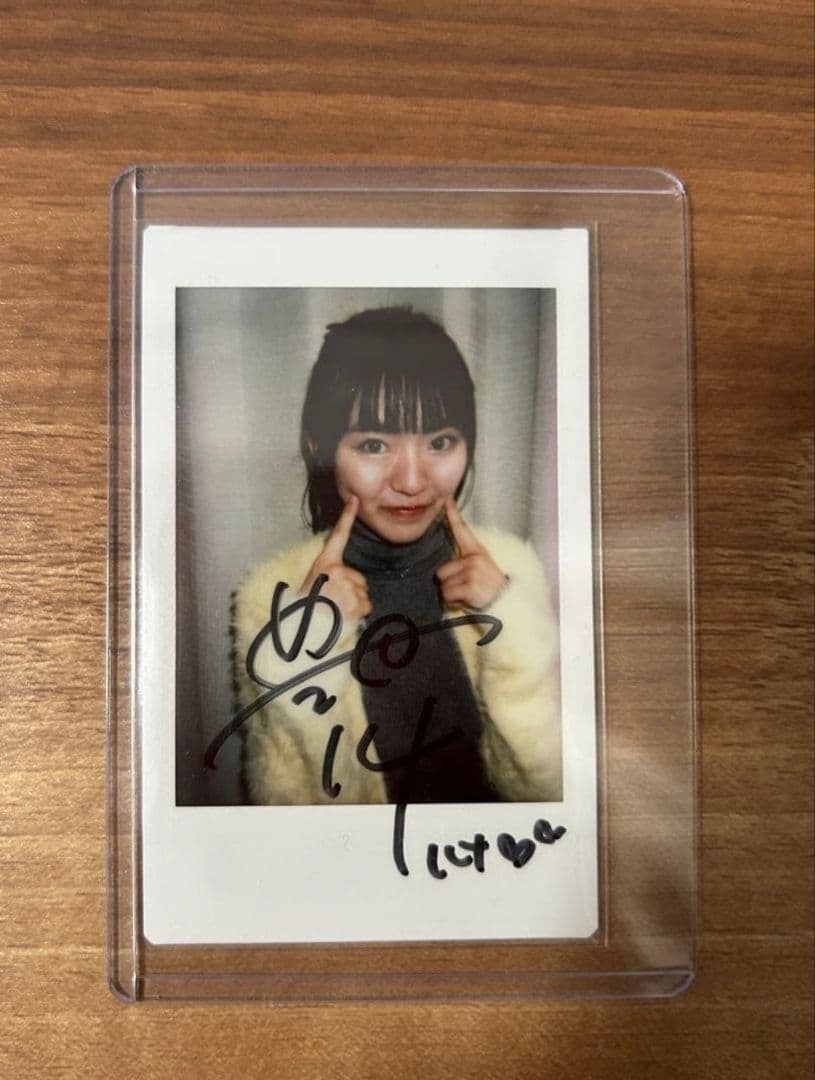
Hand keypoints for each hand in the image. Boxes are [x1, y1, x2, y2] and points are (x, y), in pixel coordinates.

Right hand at [299, 495, 371, 623]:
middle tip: (333, 602)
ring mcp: (348, 585)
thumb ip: (330, 577)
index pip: (338, 536)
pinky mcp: (357, 601)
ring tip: (336, 611)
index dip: (347, 516)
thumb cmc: (305, 609)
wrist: (303, 630)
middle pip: (359, 578)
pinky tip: (344, 617)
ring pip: (363, 593)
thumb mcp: (312, 585)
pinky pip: (367, 605)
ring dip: (354, 603)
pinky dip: (359, 612)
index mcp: (324, 563)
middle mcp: (338, 570)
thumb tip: (346, 583)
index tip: (354, 500)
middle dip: (352, 590)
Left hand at [436, 497, 507, 609]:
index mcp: (477, 552)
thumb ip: (464, 562)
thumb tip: (442, 569)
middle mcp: (474, 558)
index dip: (452, 514)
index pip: (462, 530)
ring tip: (469, 593)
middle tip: (467, 587)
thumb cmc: (489, 587)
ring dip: (452, 593)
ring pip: (443, 585)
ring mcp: (472, 571)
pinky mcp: (470, 585)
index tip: (447, 499)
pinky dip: (454, 601)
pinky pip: (448, 595)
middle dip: (449, 582)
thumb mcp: (481, 568)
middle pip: (441, 571)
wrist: (507, 603)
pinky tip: (469, 599)